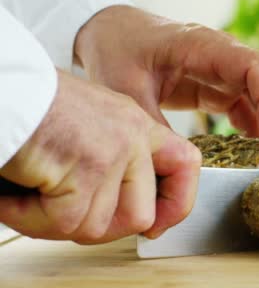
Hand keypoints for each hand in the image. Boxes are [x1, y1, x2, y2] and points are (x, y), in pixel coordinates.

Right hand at [0, 70, 200, 243]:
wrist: (3, 85)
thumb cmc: (31, 105)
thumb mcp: (89, 126)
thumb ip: (115, 161)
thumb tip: (120, 214)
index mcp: (137, 124)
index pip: (186, 164)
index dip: (176, 203)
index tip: (154, 226)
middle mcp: (133, 136)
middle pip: (140, 215)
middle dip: (100, 227)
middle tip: (62, 215)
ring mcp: (114, 152)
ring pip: (97, 226)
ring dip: (55, 222)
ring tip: (29, 193)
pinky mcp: (87, 168)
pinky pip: (65, 223)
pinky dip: (31, 218)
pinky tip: (14, 195)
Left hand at [75, 5, 258, 143]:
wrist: (111, 35)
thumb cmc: (117, 51)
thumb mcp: (126, 90)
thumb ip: (154, 128)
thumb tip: (181, 169)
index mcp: (204, 46)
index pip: (256, 67)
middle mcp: (225, 56)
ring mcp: (226, 72)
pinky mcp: (221, 88)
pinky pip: (252, 106)